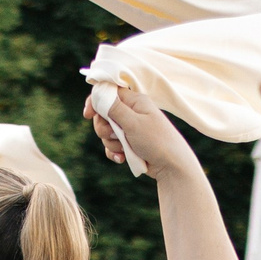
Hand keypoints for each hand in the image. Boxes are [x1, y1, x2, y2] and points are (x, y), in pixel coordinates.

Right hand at [84, 84, 199, 178]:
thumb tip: (99, 92)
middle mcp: (132, 112)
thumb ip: (114, 108)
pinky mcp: (130, 143)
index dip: (96, 102)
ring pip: (107, 132)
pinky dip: (114, 152)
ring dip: (111, 142)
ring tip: (125, 149)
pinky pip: (112, 145)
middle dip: (103, 128)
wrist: (172, 166)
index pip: (109, 92)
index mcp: (135, 101)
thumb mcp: (133, 123)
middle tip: (114, 135)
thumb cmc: (156, 141)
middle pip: (104, 114)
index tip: (88, 115)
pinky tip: (122, 158)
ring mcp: (130, 128)